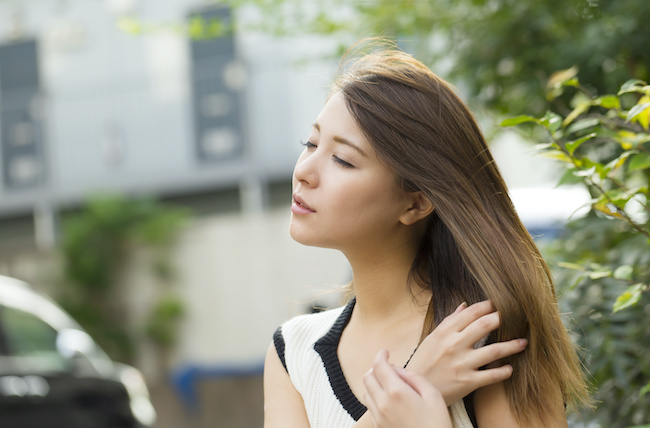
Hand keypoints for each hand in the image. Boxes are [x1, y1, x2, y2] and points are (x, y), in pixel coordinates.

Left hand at [363, 349, 451, 427]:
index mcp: (396, 392)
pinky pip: (370, 406)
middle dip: (376, 368)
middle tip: (388, 367)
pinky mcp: (379, 426)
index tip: (386, 352)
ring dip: (374, 383)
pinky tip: (389, 399)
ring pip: (366, 392)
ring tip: (389, 383)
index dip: (381, 354)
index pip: (379, 365)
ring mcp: (378, 417)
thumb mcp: (433, 395)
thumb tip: (398, 370)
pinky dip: (375, 397)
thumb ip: (414, 377)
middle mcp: (382, 403)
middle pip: (368, 377)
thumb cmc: (437, 424)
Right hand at [406, 300, 527, 405]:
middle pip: (485, 326)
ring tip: (523, 342)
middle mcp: (454, 345)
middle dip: (503, 318)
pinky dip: (504, 371)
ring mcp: (462, 364)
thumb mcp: (432, 338)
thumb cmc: (424, 361)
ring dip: (512, 345)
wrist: (414, 389)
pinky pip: (492, 375)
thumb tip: (465, 306)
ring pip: (494, 350)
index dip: (488, 305)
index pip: (471, 313)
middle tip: (517, 317)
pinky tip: (509, 368)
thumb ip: (450, 322)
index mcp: (445, 332)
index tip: (500, 303)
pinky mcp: (467, 382)